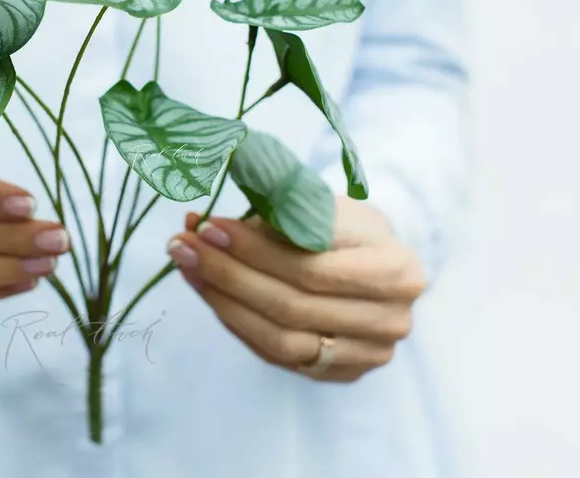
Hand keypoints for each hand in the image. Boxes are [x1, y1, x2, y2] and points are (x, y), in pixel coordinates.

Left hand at [167, 198, 425, 381]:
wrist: (376, 262)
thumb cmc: (346, 227)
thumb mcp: (325, 205)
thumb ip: (276, 212)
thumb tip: (204, 221)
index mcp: (396, 270)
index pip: (310, 268)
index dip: (254, 251)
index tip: (208, 227)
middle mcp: (390, 320)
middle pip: (291, 307)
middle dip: (228, 274)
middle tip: (183, 246)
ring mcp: (368, 354)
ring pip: (279, 339)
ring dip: (223, 302)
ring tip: (187, 267)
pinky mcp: (341, 373)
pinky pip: (276, 355)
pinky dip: (236, 322)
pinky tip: (210, 291)